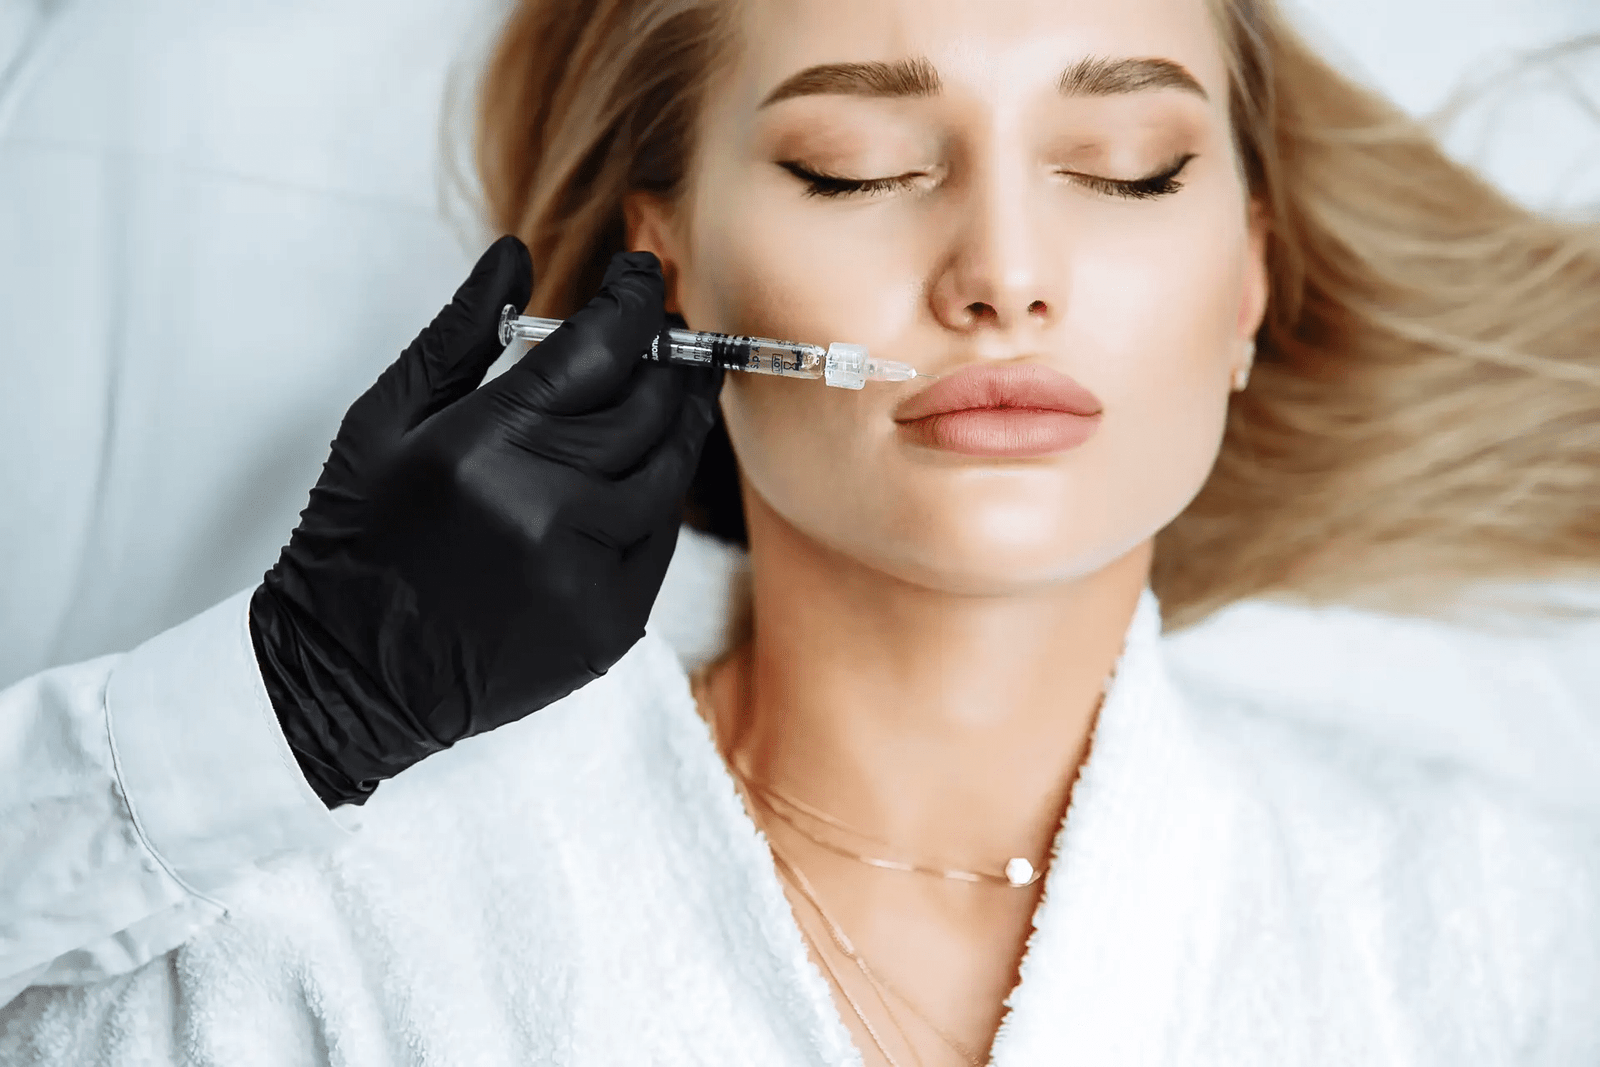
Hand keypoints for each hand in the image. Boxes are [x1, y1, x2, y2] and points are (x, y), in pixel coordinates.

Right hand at [249, 235, 721, 807]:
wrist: (349, 676)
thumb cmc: (356, 541)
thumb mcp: (385, 421)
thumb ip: (460, 333)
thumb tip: (515, 256)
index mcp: (482, 448)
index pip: (600, 347)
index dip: (637, 299)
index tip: (645, 274)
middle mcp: (544, 510)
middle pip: (649, 405)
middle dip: (669, 353)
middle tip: (669, 326)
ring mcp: (585, 573)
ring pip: (668, 471)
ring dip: (678, 419)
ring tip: (672, 386)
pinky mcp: (610, 625)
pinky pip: (660, 538)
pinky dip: (658, 493)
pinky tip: (641, 466)